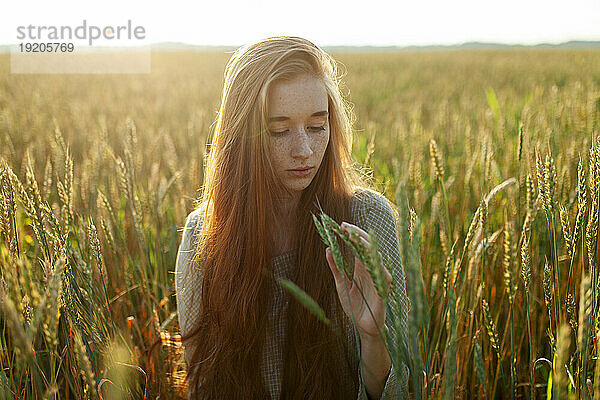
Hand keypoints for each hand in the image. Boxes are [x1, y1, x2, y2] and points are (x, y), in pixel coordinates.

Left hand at [325, 222, 391, 338]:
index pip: (358, 246)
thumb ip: (336, 268)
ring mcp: (379, 279)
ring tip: (354, 237)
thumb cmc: (355, 306)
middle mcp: (372, 270)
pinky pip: (383, 276)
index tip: (341, 226)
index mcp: (362, 268)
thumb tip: (327, 249)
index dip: (352, 235)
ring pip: (376, 258)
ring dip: (365, 246)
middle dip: (357, 235)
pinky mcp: (383, 291)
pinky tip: (368, 258)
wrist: (363, 327)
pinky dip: (376, 266)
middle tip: (345, 227)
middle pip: (368, 247)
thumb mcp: (341, 284)